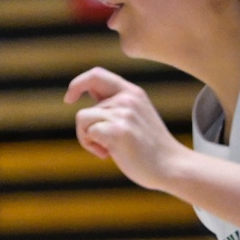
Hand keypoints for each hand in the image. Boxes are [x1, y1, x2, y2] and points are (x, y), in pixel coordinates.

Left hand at [67, 67, 183, 193]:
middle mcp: (128, 98)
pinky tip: (108, 154)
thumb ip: (113, 105)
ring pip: (82, 120)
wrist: (170, 165)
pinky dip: (91, 146)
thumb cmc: (147, 147)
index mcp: (132, 92)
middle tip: (101, 143)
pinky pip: (88, 132)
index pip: (96, 74)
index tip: (69, 99)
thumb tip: (85, 92)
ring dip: (87, 139)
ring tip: (107, 149)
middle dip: (85, 131)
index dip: (78, 84)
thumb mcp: (134, 116)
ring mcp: (124, 113)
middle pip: (83, 110)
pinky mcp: (119, 130)